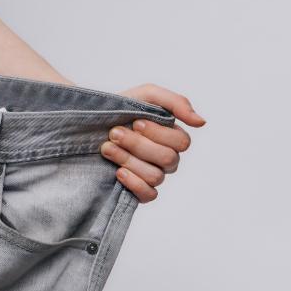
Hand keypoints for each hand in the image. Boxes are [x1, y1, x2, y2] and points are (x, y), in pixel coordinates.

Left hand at [99, 83, 205, 202]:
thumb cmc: (120, 108)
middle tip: (114, 133)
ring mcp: (153, 174)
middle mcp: (166, 158)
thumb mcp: (146, 95)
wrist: (88, 122)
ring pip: (156, 176)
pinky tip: (118, 172)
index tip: (135, 122)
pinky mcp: (139, 189)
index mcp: (171, 136)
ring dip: (128, 160)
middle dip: (138, 144)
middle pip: (168, 159)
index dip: (158, 133)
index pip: (181, 142)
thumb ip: (176, 103)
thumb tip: (201, 122)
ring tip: (107, 148)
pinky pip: (149, 195)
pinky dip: (134, 183)